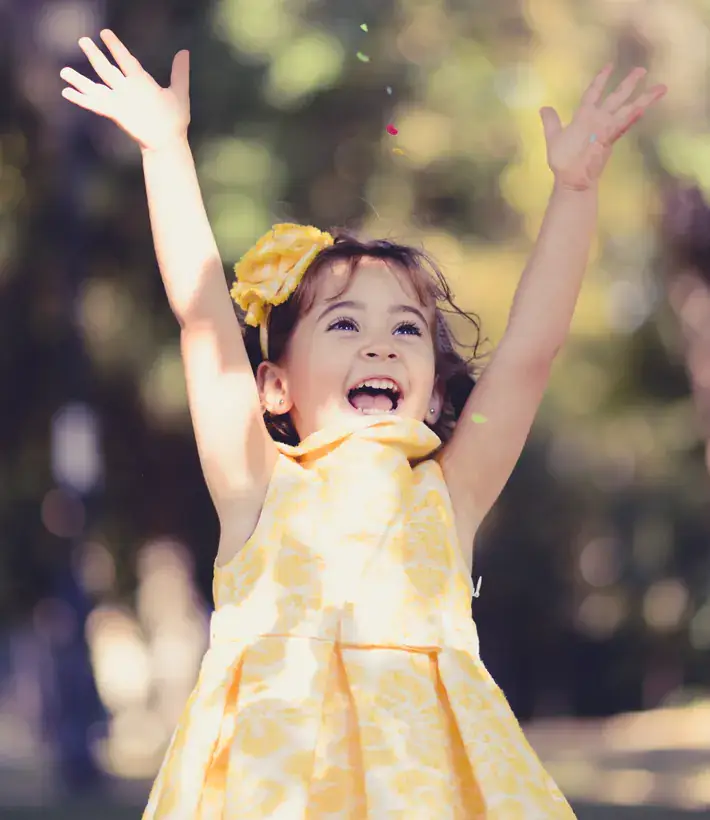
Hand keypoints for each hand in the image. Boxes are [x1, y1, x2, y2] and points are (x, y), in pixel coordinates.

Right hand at [60, 30, 189, 151]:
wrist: (169, 141)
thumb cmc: (174, 119)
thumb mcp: (178, 92)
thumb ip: (179, 73)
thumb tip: (184, 52)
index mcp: (140, 81)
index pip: (125, 59)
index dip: (115, 46)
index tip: (105, 33)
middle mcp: (127, 89)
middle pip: (106, 69)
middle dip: (94, 55)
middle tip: (82, 40)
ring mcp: (119, 101)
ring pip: (96, 86)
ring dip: (80, 80)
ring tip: (64, 71)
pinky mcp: (115, 113)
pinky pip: (95, 104)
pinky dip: (81, 98)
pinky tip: (67, 93)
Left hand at [540, 64, 666, 191]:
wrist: (571, 178)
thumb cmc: (563, 160)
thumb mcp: (554, 137)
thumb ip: (551, 121)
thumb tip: (543, 108)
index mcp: (584, 116)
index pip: (594, 93)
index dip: (600, 79)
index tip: (609, 66)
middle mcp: (597, 120)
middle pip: (616, 97)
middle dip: (628, 83)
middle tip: (642, 69)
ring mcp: (604, 129)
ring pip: (626, 109)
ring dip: (643, 99)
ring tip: (660, 88)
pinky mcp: (608, 139)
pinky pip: (622, 125)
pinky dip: (631, 117)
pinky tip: (643, 108)